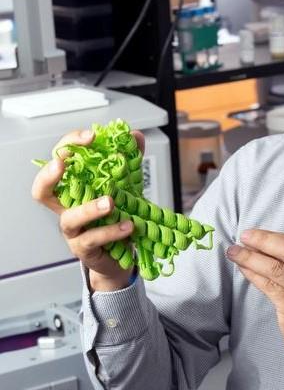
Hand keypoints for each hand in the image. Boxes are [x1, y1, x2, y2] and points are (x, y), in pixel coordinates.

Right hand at [31, 128, 145, 291]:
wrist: (121, 254)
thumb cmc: (117, 217)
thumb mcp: (126, 186)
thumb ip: (130, 160)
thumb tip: (134, 135)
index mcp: (74, 188)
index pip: (60, 161)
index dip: (69, 146)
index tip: (91, 136)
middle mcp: (67, 208)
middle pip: (42, 190)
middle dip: (50, 174)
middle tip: (65, 162)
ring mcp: (73, 230)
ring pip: (69, 218)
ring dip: (89, 208)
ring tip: (110, 202)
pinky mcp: (84, 248)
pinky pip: (92, 239)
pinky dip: (111, 231)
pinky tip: (128, 225)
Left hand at [227, 230, 283, 376]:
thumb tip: (261, 242)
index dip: (271, 236)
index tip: (252, 233)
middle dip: (262, 241)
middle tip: (243, 237)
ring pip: (275, 269)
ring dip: (250, 258)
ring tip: (234, 252)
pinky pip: (269, 287)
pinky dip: (253, 275)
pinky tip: (243, 269)